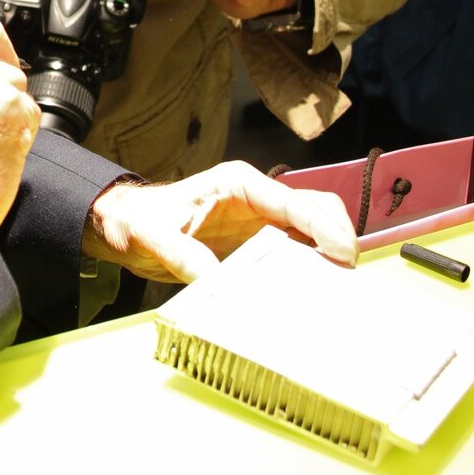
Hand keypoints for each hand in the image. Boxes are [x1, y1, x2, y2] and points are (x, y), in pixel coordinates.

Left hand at [82, 160, 357, 284]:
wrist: (125, 225)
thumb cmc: (138, 222)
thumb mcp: (153, 238)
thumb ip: (183, 255)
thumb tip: (215, 279)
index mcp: (237, 184)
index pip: (292, 200)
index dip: (322, 226)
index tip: (343, 252)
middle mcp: (256, 197)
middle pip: (315, 208)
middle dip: (338, 236)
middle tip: (348, 276)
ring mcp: (261, 218)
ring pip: (313, 228)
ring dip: (330, 252)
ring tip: (340, 288)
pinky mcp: (259, 241)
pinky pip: (297, 250)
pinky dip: (313, 266)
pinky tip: (317, 291)